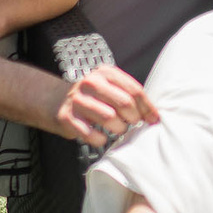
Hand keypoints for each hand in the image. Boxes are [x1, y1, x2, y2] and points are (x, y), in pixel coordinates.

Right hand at [44, 62, 158, 145]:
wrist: (59, 102)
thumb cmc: (93, 97)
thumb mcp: (110, 87)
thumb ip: (129, 95)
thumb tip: (153, 115)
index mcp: (105, 73)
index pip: (134, 90)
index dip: (147, 107)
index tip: (153, 119)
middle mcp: (90, 83)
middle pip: (124, 103)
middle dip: (133, 118)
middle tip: (132, 123)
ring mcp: (77, 100)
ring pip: (110, 119)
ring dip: (118, 128)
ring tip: (117, 128)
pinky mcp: (67, 118)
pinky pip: (92, 134)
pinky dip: (100, 139)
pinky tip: (101, 135)